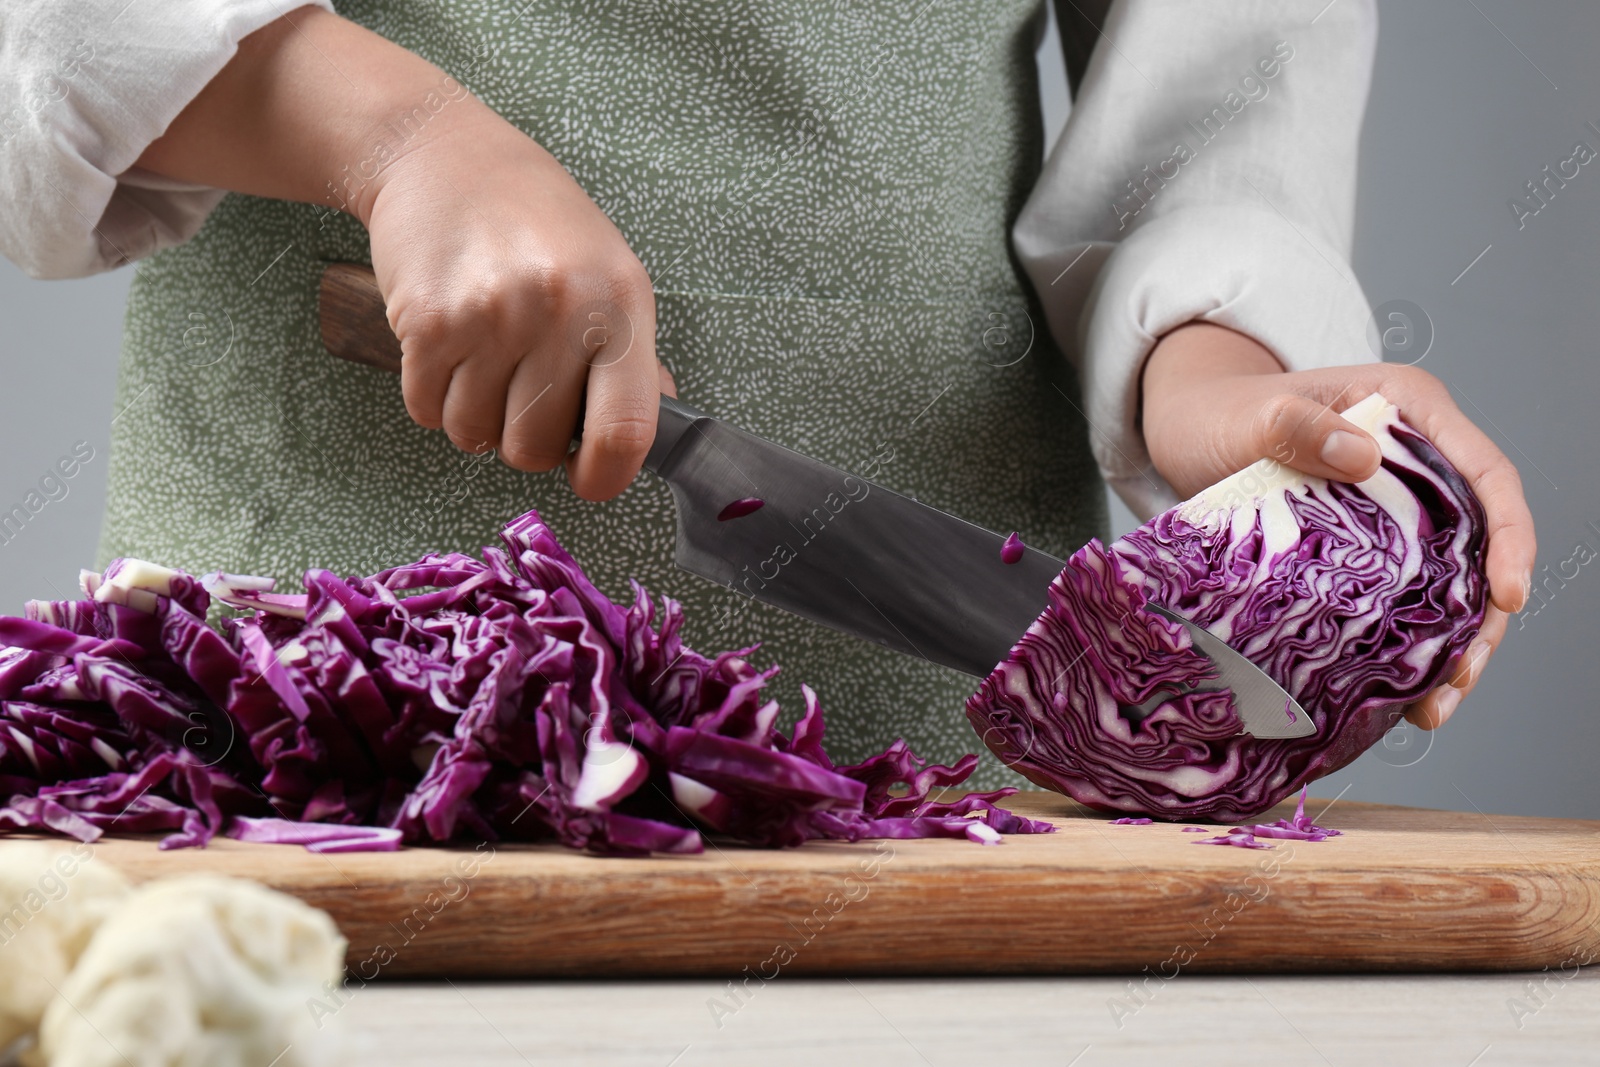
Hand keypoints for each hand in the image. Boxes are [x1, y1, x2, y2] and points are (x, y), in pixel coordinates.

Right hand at [360, 109, 662, 498]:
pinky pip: (428, 410)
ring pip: (477, 435)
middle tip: (524, 394)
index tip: (591, 479)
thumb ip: (631, 357)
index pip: (626, 432)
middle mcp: (558, 311)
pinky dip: (435, 396)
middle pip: (536, 447)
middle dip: (527, 439)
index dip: (606, 477)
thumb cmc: (537, 219)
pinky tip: (449, 348)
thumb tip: (644, 438)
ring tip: (485, 362)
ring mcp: (490, 317)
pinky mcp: (428, 322)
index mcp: (618, 305)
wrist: (443, 155)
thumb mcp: (611, 271)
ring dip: (477, 418)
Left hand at [1140, 322, 1535, 729]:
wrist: (1187, 429)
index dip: (1510, 535)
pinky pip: (1403, 597)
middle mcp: (1416, 460)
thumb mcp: (1250, 416)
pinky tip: (1401, 695)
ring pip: (1448, 581)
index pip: (1486, 473)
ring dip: (1450, 644)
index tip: (1508, 594)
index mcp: (1410, 410)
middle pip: (1481, 541)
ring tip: (1435, 704)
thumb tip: (1362, 456)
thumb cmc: (1220, 413)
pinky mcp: (1369, 546)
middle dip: (1484, 614)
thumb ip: (1298, 426)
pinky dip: (1406, 646)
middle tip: (1459, 676)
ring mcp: (1396, 506)